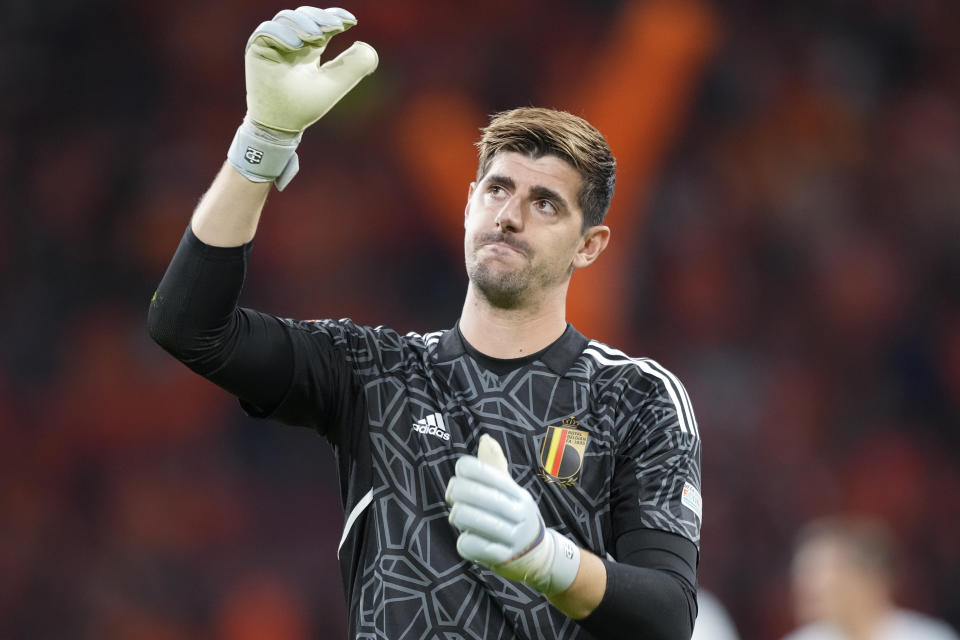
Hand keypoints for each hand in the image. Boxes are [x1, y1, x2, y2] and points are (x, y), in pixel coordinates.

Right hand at [227, 7, 377, 189]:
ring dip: (304, 24)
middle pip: (305, 16)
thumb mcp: (334, 84)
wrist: (281, 125)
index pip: (322, 23)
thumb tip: (366, 46)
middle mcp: (292, 42)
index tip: (351, 21)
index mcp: (309, 48)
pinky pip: (267, 30)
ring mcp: (274, 44)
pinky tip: (297, 46)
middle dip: (321, 17)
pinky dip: (282, 33)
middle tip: (336, 26)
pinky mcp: (257, 48)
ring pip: (287, 18)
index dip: (335, 17)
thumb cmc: (304, 107)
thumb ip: (352, 66)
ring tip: (317, 37)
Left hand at [445, 435, 580, 596]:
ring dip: (460, 517)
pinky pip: (472, 546)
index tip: (460, 475)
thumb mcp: (510, 491)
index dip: (466, 470)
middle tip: (453, 496)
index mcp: (517, 492)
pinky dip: (465, 542)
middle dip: (458, 493)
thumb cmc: (514, 516)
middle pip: (476, 495)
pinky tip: (468, 539)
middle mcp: (518, 512)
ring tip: (459, 516)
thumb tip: (485, 438)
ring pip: (471, 519)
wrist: (537, 556)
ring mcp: (513, 536)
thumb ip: (493, 466)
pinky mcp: (503, 558)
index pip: (486, 472)